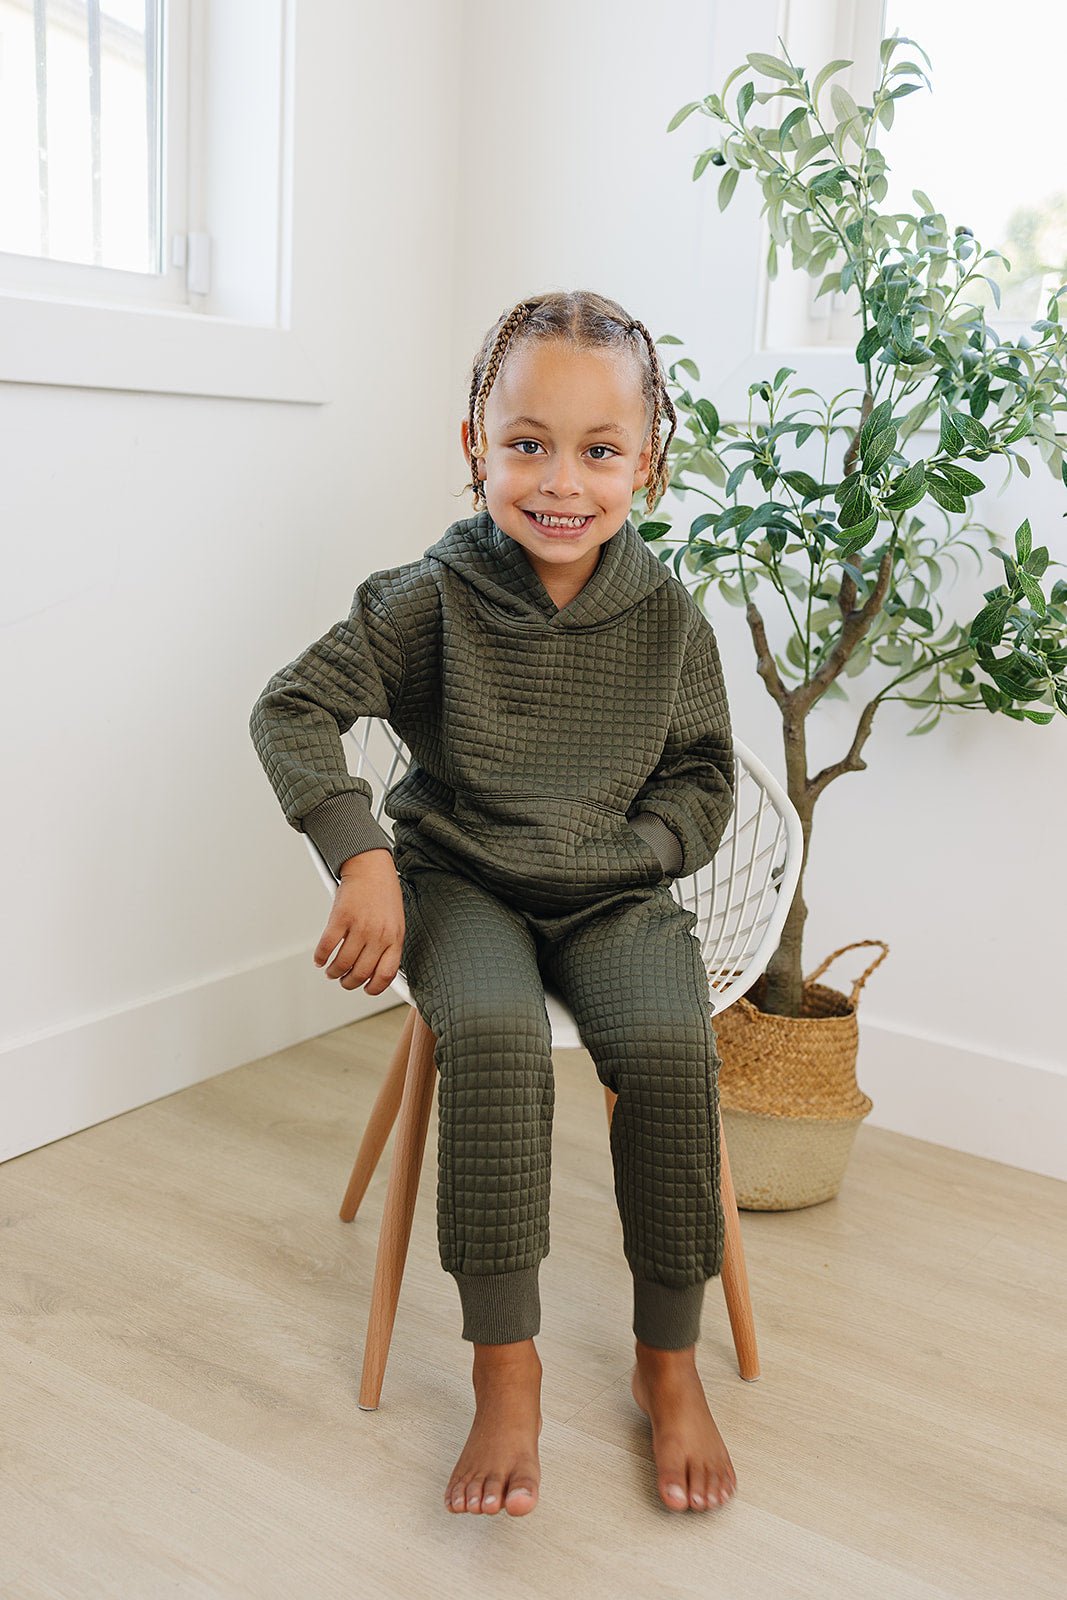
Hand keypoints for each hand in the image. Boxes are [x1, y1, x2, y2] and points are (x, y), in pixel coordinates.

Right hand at [313, 849, 404, 995]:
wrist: (371, 866)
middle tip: (344, 980)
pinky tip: (320, 958)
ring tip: (331, 971)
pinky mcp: (341, 917)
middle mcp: (378, 934)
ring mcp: (359, 926)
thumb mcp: (396, 921)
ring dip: (334, 972)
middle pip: (361, 972)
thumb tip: (379, 969)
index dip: (374, 988)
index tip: (366, 989)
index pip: (386, 974)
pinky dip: (321, 957)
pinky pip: (327, 946)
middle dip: (349, 982)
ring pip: (343, 963)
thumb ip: (389, 944)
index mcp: (394, 938)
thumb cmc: (383, 892)